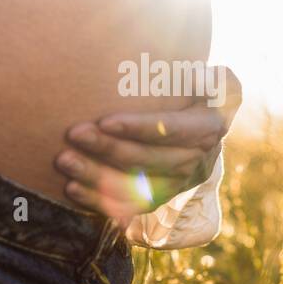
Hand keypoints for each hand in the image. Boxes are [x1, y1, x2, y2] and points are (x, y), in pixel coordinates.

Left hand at [55, 68, 241, 226]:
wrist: (204, 130)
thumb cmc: (200, 93)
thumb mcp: (218, 82)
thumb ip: (212, 78)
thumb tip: (196, 76)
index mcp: (208, 129)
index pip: (171, 130)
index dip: (138, 127)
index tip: (105, 121)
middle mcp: (195, 161)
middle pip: (146, 160)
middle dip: (108, 148)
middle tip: (74, 134)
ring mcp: (177, 185)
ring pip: (133, 187)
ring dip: (96, 176)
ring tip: (64, 160)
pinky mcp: (160, 199)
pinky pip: (128, 207)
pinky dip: (99, 201)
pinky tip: (71, 189)